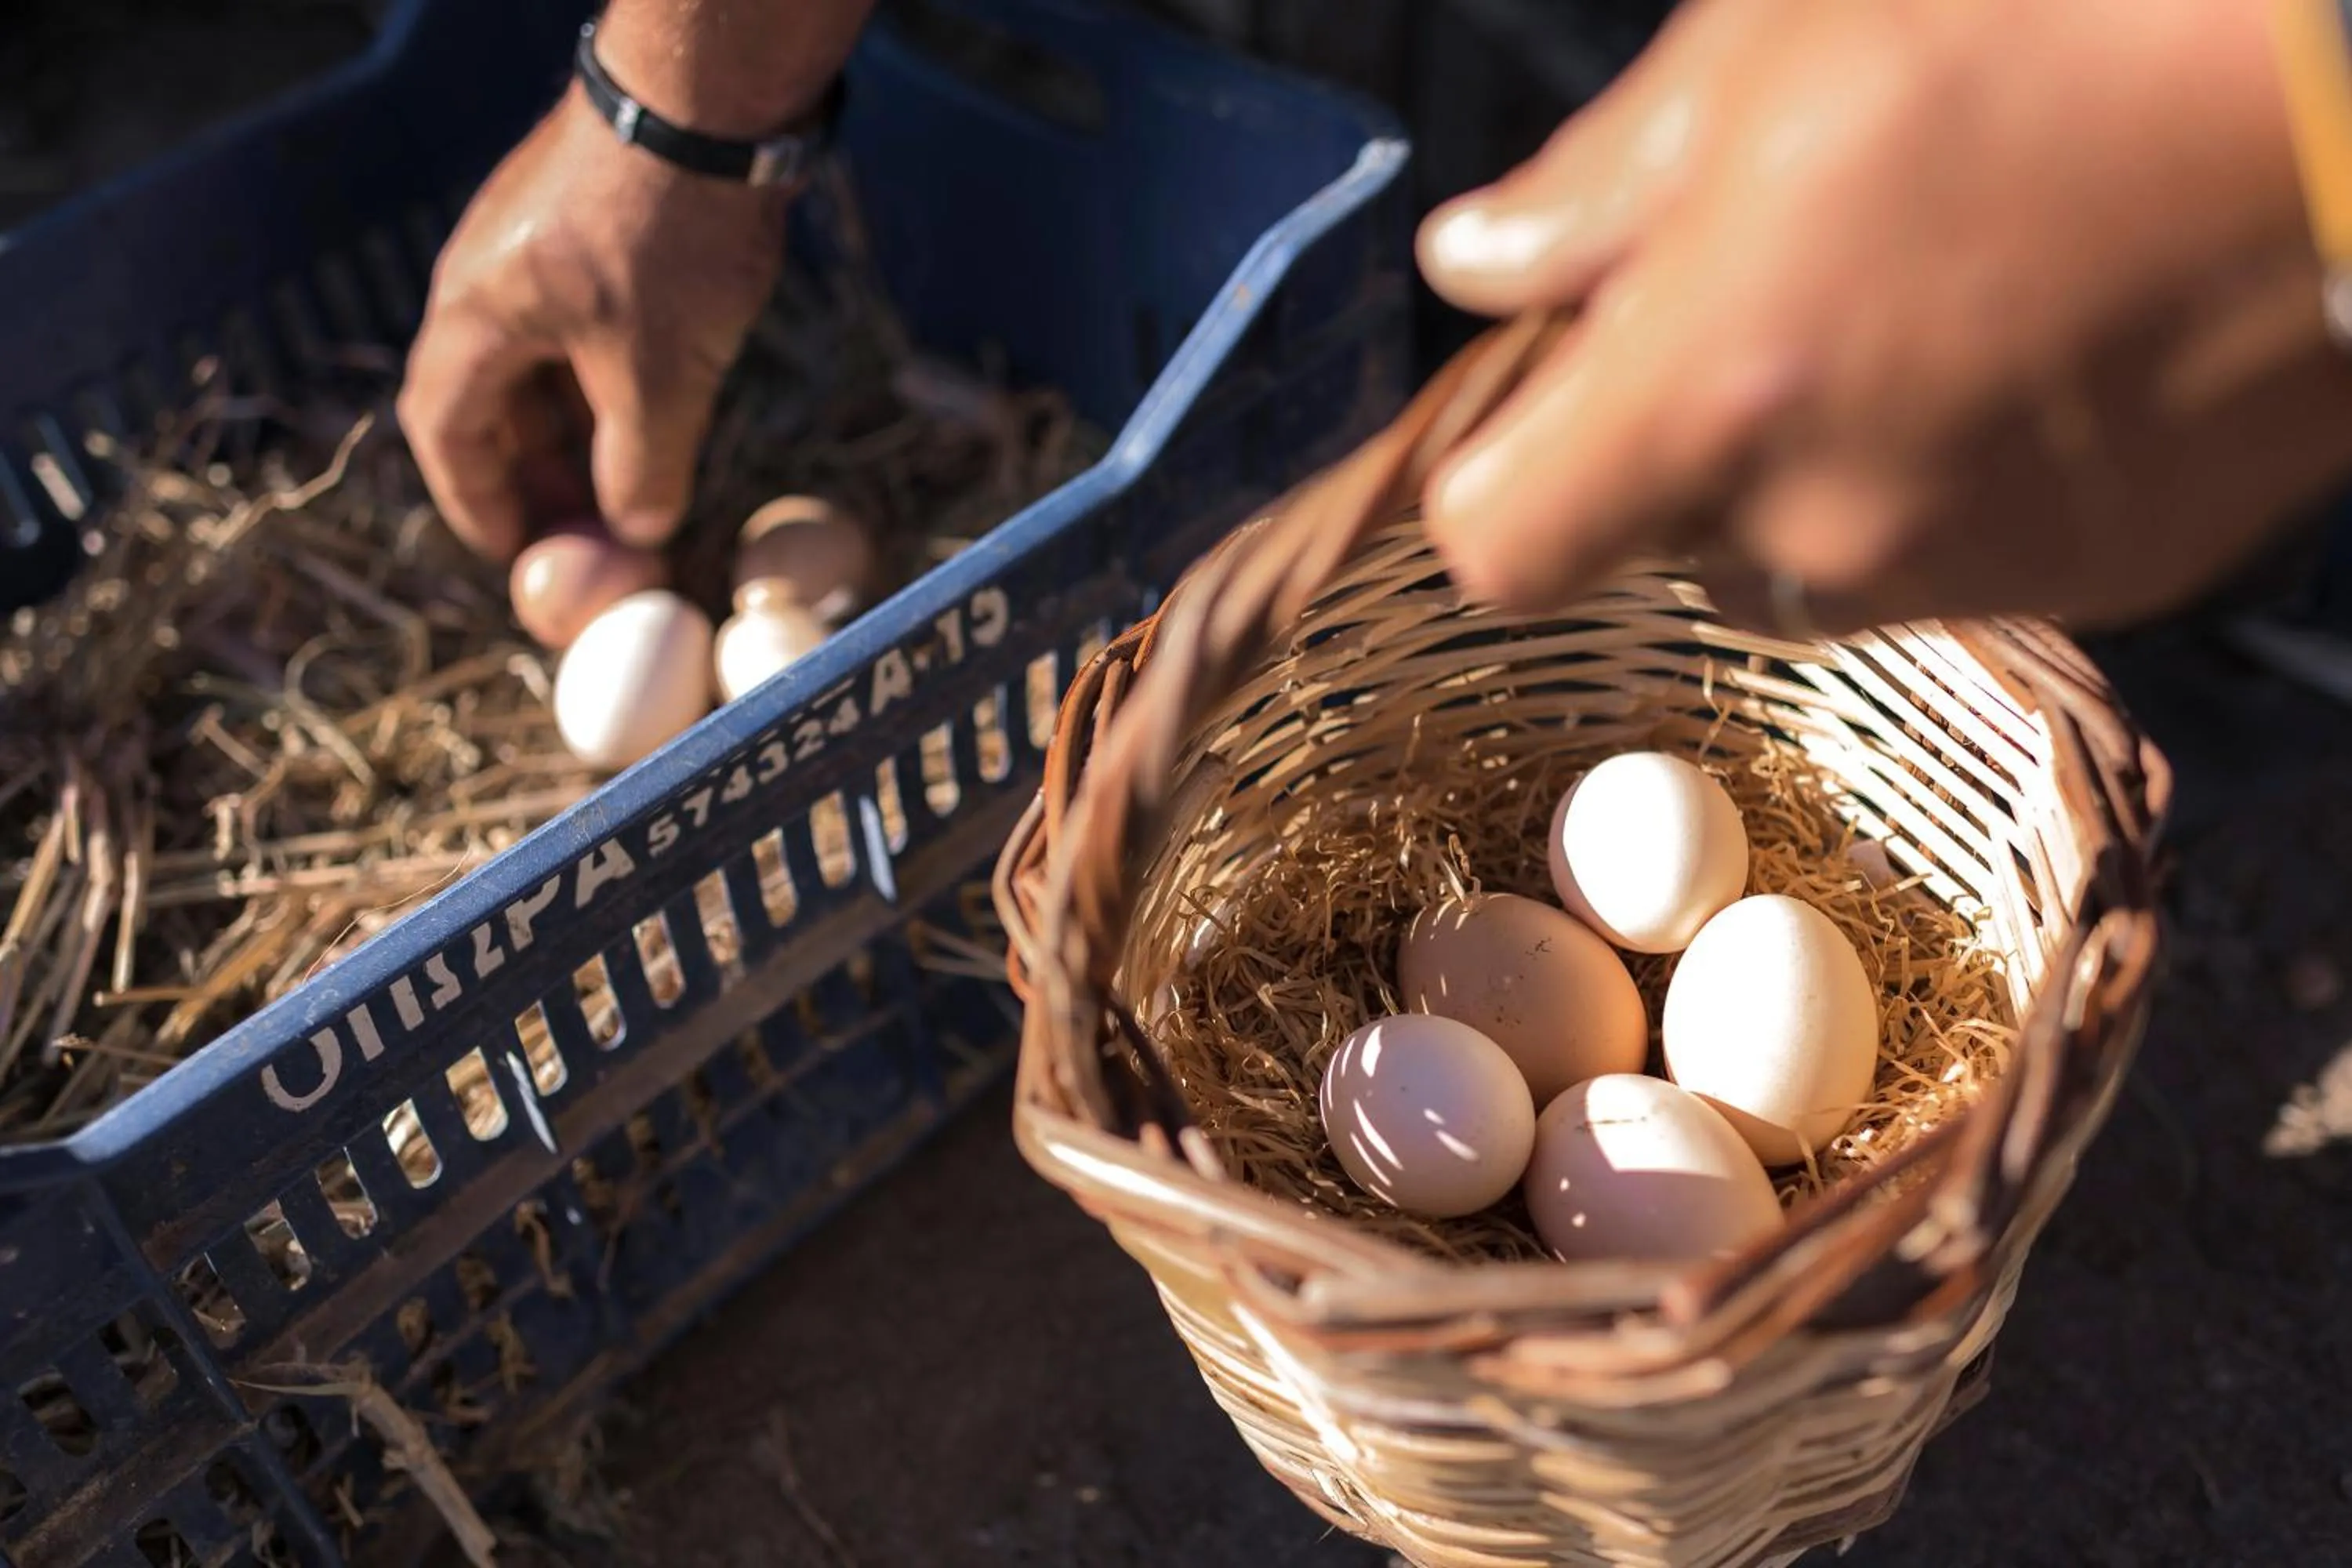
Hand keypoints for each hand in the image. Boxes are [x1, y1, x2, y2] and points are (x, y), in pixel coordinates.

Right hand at [397, 84, 786, 558]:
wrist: (708, 102)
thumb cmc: (668, 239)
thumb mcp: (662, 376)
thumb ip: (644, 464)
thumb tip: (639, 529)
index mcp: (474, 316)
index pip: (445, 431)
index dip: (478, 503)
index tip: (518, 553)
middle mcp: (482, 276)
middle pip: (486, 397)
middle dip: (532, 471)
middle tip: (584, 527)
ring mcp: (530, 241)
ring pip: (537, 358)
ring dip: (572, 425)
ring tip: (626, 478)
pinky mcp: (582, 219)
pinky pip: (574, 319)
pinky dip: (602, 374)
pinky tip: (655, 402)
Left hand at [1416, 0, 2351, 634]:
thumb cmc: (2068, 14)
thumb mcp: (1772, 45)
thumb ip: (1595, 188)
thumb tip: (1477, 265)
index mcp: (1712, 399)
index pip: (1501, 545)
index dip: (1498, 476)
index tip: (1541, 396)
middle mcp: (1826, 525)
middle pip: (1656, 546)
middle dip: (1669, 443)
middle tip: (1750, 294)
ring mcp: (1972, 568)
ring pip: (1804, 557)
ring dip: (1806, 466)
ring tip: (1905, 305)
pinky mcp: (2102, 577)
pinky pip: (1954, 556)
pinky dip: (1944, 477)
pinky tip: (2019, 348)